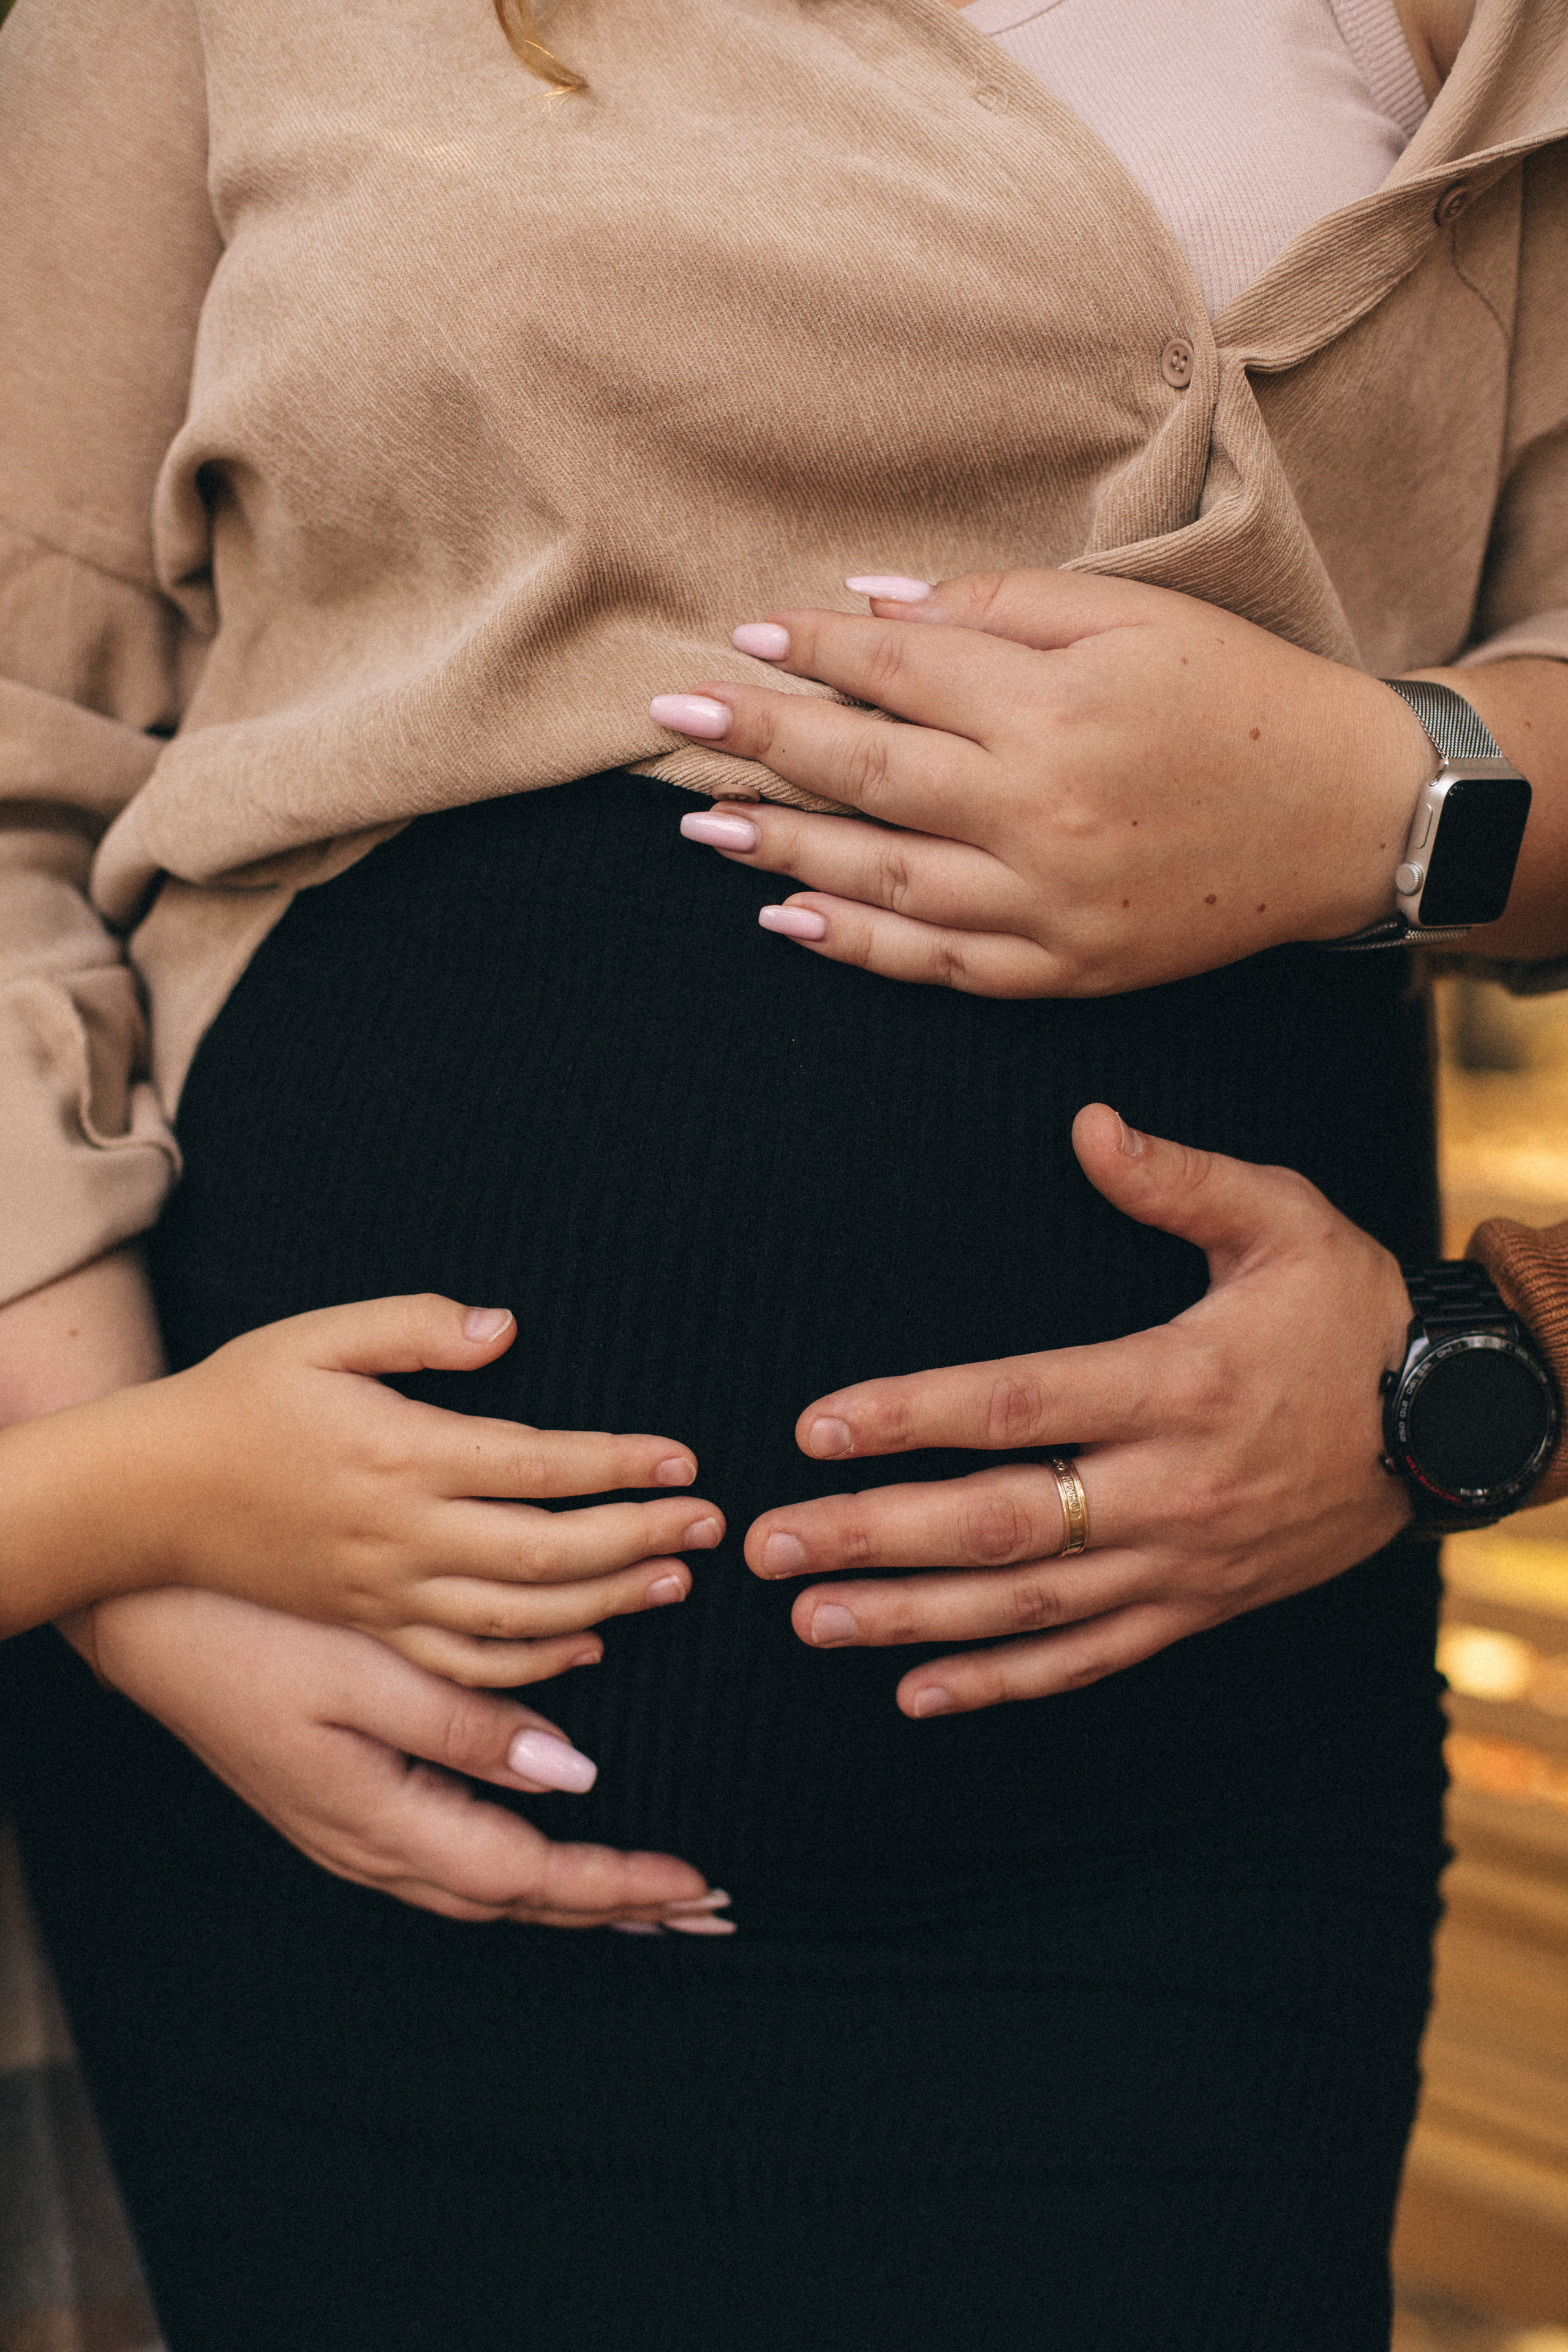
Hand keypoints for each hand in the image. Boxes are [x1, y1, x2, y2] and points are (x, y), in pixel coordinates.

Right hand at [1, 1294, 722, 1682]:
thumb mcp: (314, 1336)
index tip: (684, 1462)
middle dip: (639, 1539)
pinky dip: (537, 1664)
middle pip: (547, 1554)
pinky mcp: (368, 1630)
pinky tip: (591, 1647)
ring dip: (609, 1604)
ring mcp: (385, 1594)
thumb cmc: (235, 1401)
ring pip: (521, 1620)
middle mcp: (400, 1536)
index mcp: (399, 1455)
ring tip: (675, 1581)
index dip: (619, 1466)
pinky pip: (467, 1663)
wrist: (144, 1494)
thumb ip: (413, 1328)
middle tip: (710, 1526)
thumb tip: (504, 1328)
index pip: (537, 1466)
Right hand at [74, 1588, 730, 1930]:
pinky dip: (524, 1864)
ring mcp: (353, 1836)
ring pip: (486, 1886)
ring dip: (573, 1892)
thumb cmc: (251, 1636)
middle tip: (702, 1904)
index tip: (695, 1881)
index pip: (526, 1876)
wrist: (147, 1627)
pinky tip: (551, 1848)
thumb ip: (465, 1729)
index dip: (616, 1885)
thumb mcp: (362, 1671)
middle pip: (516, 1898)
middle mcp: (370, 1847)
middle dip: (613, 1905)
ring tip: (648, 1892)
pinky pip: (456, 1860)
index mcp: (380, 1820)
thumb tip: (571, 1774)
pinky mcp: (346, 1809)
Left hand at [654, 568, 1435, 995]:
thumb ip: (995, 608)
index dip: (813, 652)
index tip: (742, 638)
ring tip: (701, 825)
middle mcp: (1040, 810)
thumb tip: (871, 606)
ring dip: (782, 849)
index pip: (898, 673)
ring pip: (883, 878)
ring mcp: (1048, 902)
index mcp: (1055, 708)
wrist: (1348, 814)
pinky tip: (789, 921)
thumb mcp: (1131, 616)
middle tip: (669, 720)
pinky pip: (939, 964)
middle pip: (867, 771)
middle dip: (758, 742)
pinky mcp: (1066, 969)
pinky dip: (858, 946)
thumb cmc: (1237, 693)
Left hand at [742, 1104, 1414, 1715]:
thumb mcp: (1284, 1217)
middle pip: (1004, 1524)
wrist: (1457, 1421)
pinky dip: (1002, 1684)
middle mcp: (1173, 1487)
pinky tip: (916, 1692)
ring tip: (811, 1620)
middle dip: (876, 1536)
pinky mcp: (1201, 1609)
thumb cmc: (1354, 1310)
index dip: (911, 1417)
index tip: (818, 1425)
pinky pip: (1090, 1661)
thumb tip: (1086, 1125)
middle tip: (771, 1544)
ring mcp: (1185, 1564)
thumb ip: (1178, 1178)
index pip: (1018, 1405)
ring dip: (912, 1618)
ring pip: (1031, 1608)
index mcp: (1178, 1384)